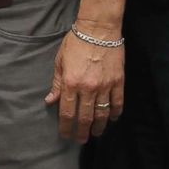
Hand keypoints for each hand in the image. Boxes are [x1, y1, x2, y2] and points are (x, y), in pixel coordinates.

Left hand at [45, 23, 124, 142]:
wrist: (99, 28)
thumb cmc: (76, 41)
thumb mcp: (60, 61)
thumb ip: (57, 84)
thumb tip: (50, 101)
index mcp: (71, 83)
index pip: (67, 113)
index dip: (66, 128)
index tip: (66, 135)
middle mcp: (87, 88)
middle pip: (85, 118)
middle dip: (82, 132)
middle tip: (81, 140)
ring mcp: (105, 85)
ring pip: (102, 114)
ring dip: (99, 127)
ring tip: (96, 133)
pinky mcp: (118, 81)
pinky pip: (117, 102)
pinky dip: (115, 113)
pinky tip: (112, 118)